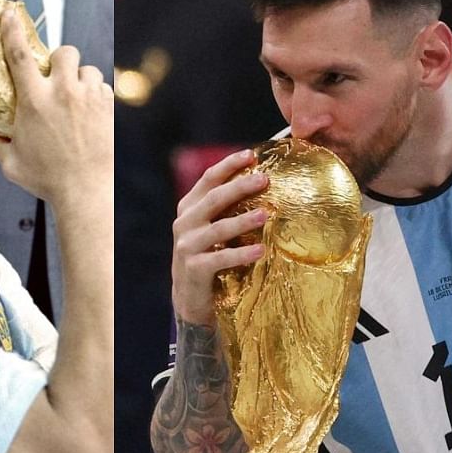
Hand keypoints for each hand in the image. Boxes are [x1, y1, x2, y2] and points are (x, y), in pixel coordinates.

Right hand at [0, 3, 112, 204]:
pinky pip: (105, 91)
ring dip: (81, 81)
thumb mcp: (12, 165)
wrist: (88, 192)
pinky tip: (91, 119)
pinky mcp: (111, 108)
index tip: (9, 12)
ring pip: (88, 71)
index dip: (12, 29)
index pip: (19, 55)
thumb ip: (0, 145)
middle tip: (57, 77)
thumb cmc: (48, 181)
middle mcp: (63, 93)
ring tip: (77, 104)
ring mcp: (90, 98)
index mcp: (34, 101)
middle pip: (64, 52)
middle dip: (61, 59)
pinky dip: (97, 99)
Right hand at [170, 148, 269, 326]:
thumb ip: (227, 209)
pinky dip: (241, 254)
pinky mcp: (193, 268)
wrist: (190, 298)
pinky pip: (220, 258)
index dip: (228, 165)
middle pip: (214, 199)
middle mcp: (185, 223)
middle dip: (239, 186)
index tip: (251, 154)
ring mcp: (187, 246)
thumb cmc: (210, 257)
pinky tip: (260, 250)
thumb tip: (264, 182)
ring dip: (243, 220)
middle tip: (265, 179)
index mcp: (190, 208)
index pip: (208, 179)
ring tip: (266, 214)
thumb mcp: (213, 229)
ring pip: (218, 228)